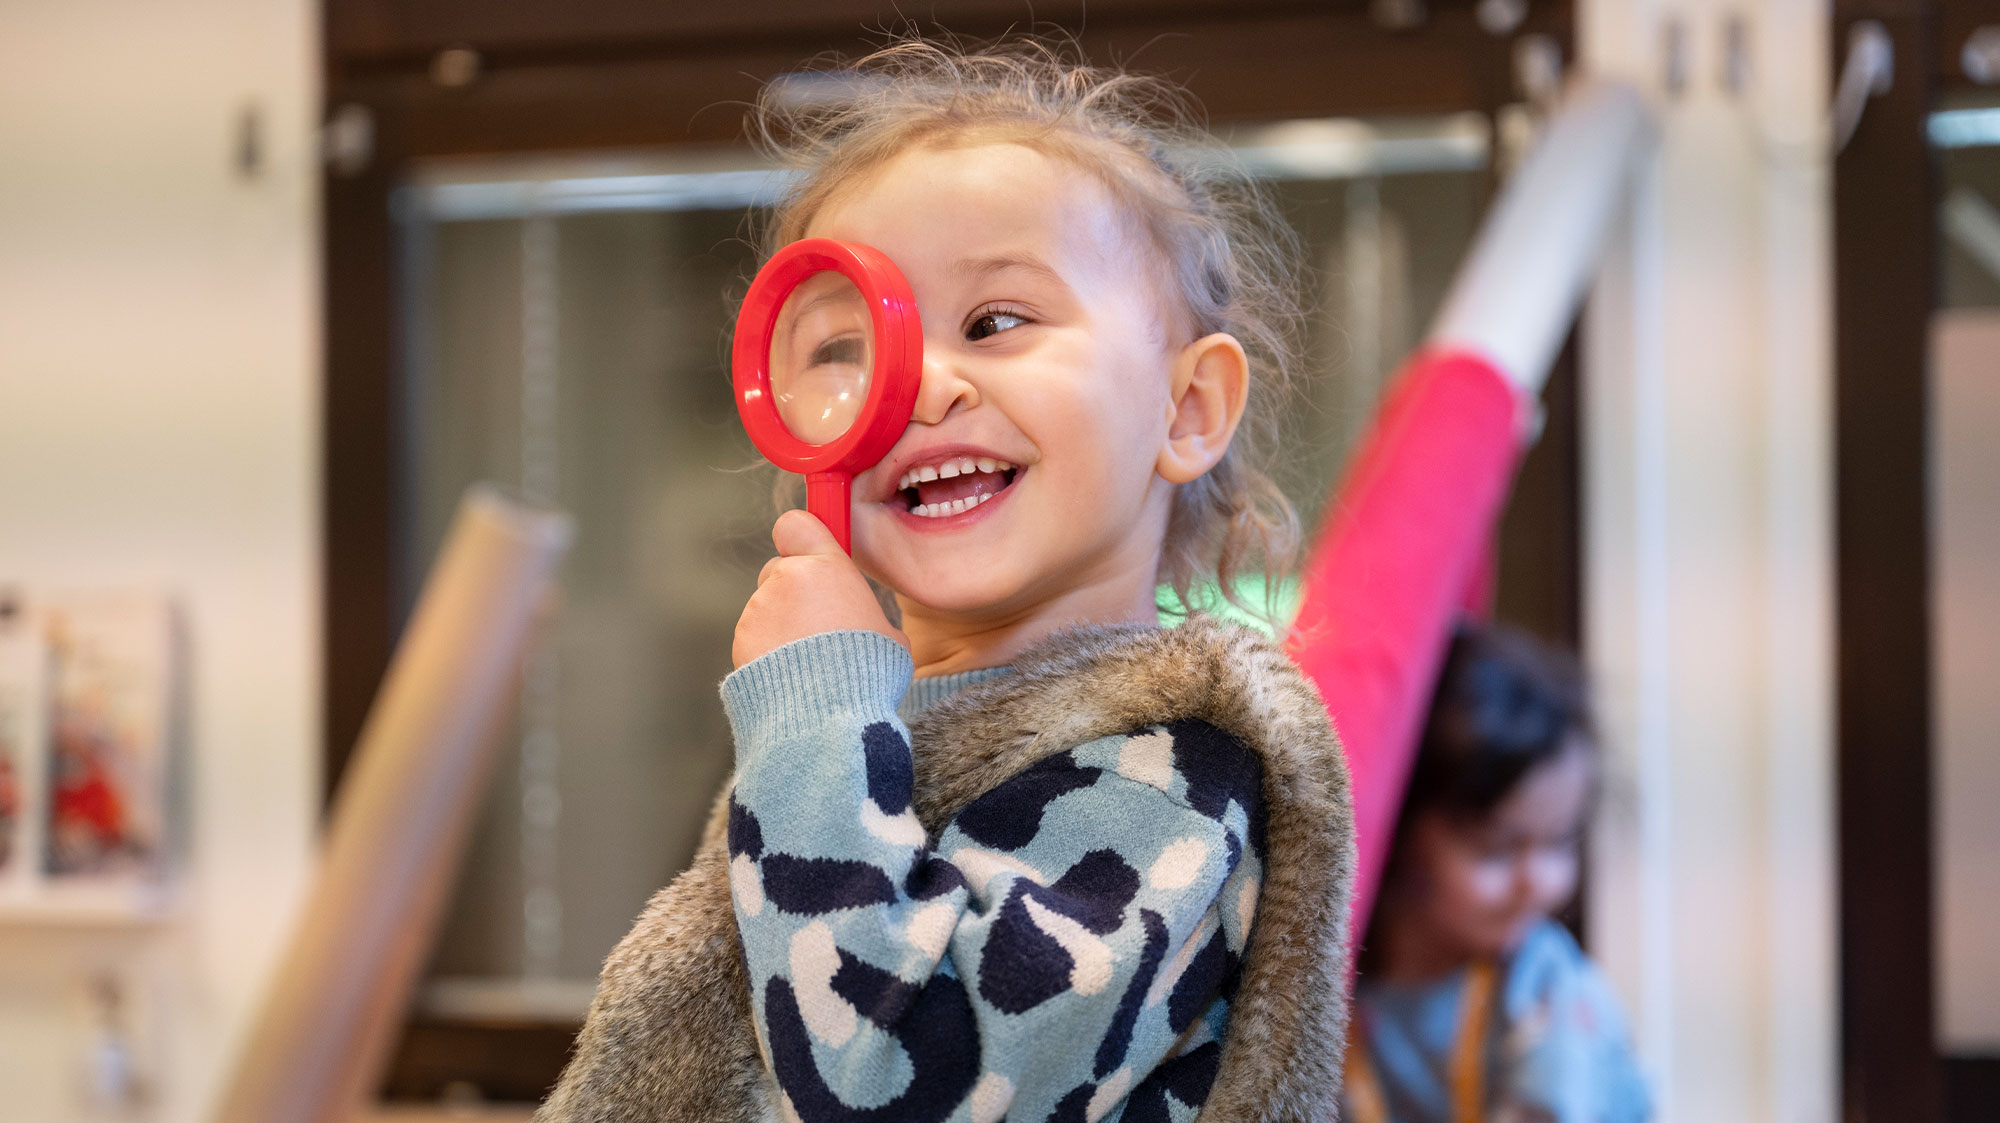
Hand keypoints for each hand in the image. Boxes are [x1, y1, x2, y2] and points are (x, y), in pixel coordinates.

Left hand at [732, 509, 908, 667]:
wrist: (826, 715)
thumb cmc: (868, 673)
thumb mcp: (888, 632)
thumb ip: (863, 611)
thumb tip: (860, 620)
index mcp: (827, 568)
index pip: (796, 524)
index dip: (801, 537)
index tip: (810, 553)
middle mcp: (787, 579)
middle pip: (780, 569)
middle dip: (793, 590)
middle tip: (817, 624)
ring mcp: (759, 609)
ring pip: (768, 606)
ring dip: (783, 625)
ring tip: (808, 660)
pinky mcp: (742, 638)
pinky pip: (756, 636)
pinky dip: (768, 650)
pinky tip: (791, 674)